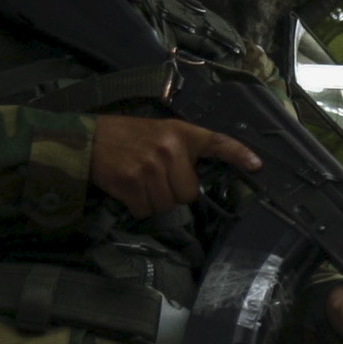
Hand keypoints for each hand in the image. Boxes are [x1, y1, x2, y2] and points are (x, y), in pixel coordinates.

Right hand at [91, 113, 259, 218]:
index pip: (217, 142)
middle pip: (188, 193)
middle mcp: (169, 148)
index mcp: (181, 133)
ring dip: (153, 201)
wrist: (86, 139)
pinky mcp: (132, 182)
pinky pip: (146, 211)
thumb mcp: (160, 132)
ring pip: (168, 205)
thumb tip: (196, 182)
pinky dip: (137, 207)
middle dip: (173, 192)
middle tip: (154, 177)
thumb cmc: (127, 137)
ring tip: (138, 181)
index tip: (256, 165)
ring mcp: (151, 166)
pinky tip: (128, 190)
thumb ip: (182, 150)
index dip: (238, 154)